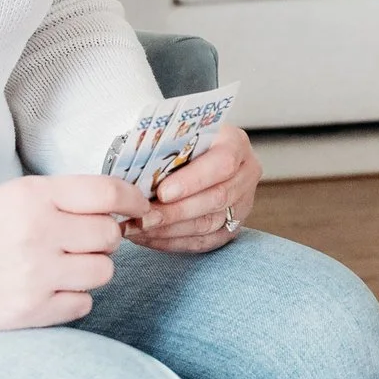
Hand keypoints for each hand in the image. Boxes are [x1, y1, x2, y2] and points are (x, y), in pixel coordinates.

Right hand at [0, 175, 148, 330]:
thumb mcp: (14, 196)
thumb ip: (67, 198)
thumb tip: (124, 207)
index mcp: (33, 197)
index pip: (108, 194)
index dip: (133, 201)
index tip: (139, 209)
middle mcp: (37, 233)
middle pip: (110, 237)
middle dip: (102, 239)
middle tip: (76, 243)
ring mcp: (35, 275)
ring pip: (104, 272)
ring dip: (90, 270)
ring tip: (60, 267)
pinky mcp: (31, 310)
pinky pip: (84, 304)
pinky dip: (72, 298)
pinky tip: (47, 289)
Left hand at [132, 127, 260, 253]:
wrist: (189, 158)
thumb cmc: (176, 143)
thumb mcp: (172, 135)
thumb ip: (160, 149)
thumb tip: (133, 173)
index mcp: (234, 143)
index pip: (223, 163)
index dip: (193, 180)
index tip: (162, 193)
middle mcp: (246, 173)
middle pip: (217, 197)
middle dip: (175, 211)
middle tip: (143, 218)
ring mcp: (242, 202)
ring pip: (210, 223)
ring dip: (169, 230)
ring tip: (137, 228)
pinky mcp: (232, 226)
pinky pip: (204, 241)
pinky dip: (173, 242)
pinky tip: (148, 238)